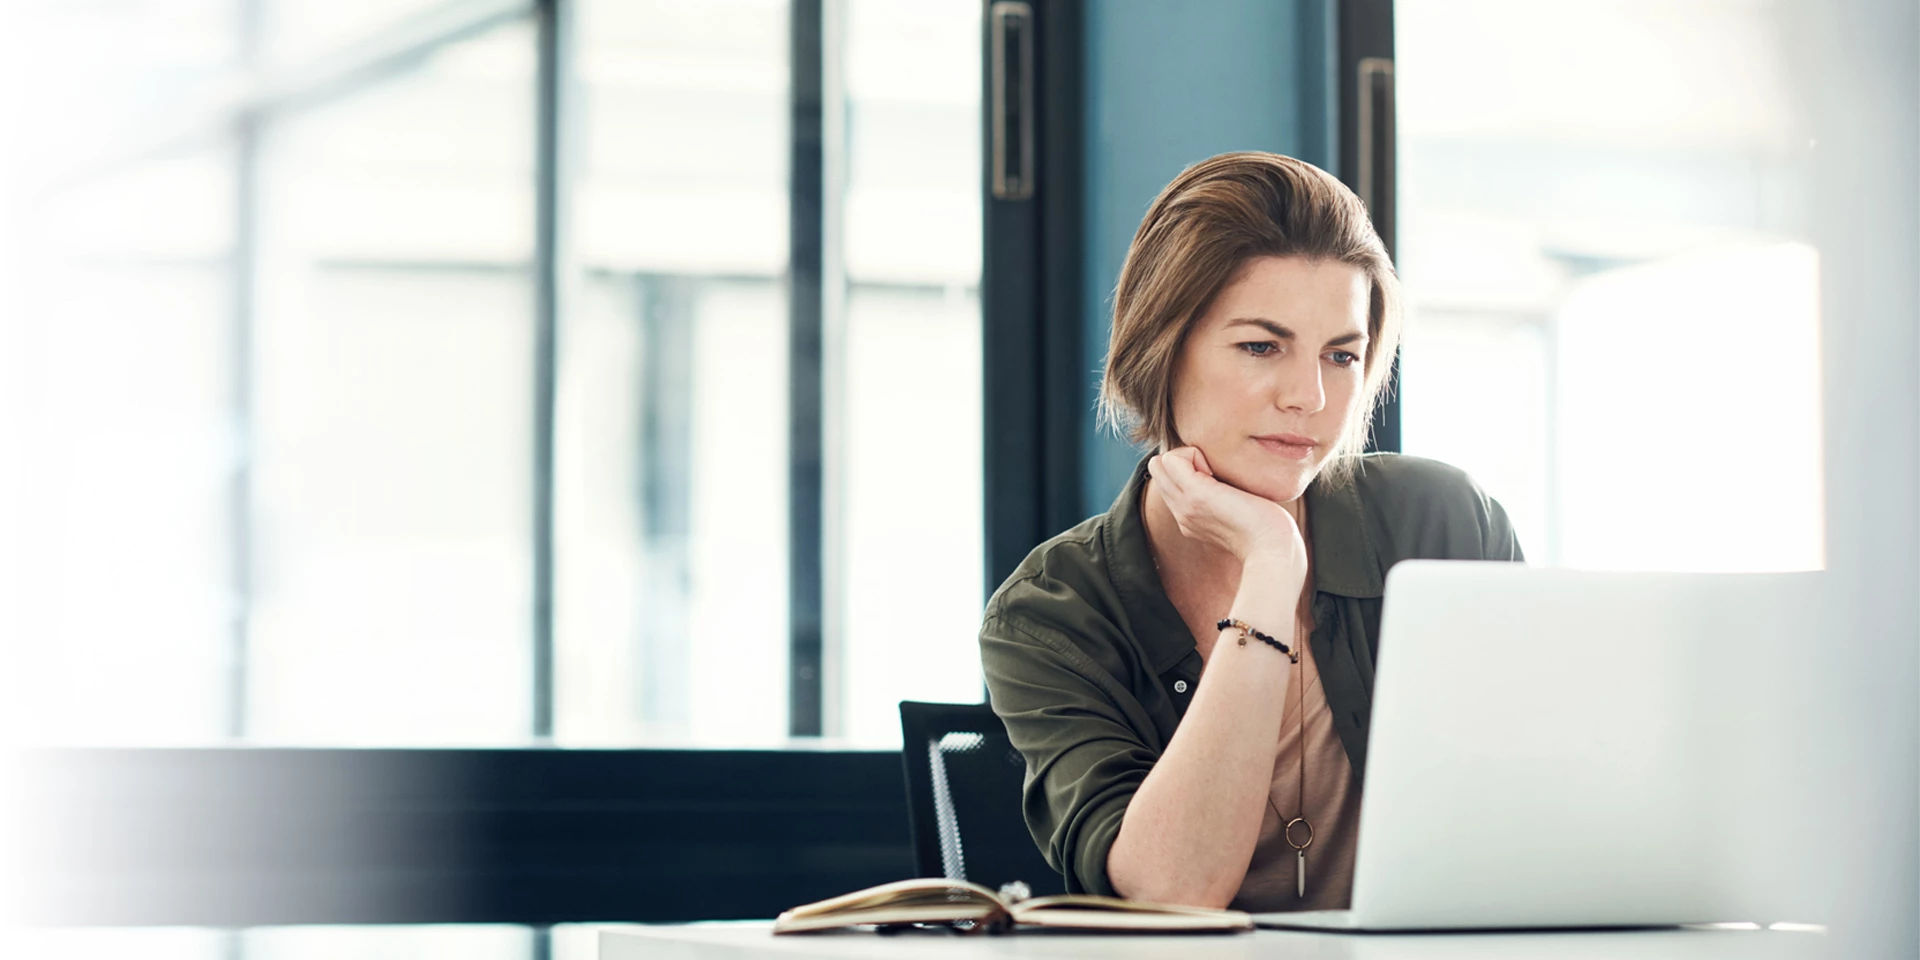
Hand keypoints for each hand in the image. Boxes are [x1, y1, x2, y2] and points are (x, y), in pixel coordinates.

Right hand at [1147, 447, 1306, 567]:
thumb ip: (1231, 500)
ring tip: (1215, 472)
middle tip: (1216, 471)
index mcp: (1191, 519)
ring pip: (1159, 463)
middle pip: (1159, 470)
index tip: (1220, 479)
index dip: (1190, 469)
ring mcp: (1185, 505)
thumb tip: (1234, 481)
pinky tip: (1216, 471)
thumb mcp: (1243, 513)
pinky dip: (1193, 454)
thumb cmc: (1270, 532)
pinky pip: (1172, 458)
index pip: (1171, 482)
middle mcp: (1182, 513)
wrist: (1273, 551)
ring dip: (1187, 456)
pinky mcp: (1195, 494)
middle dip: (1185, 460)